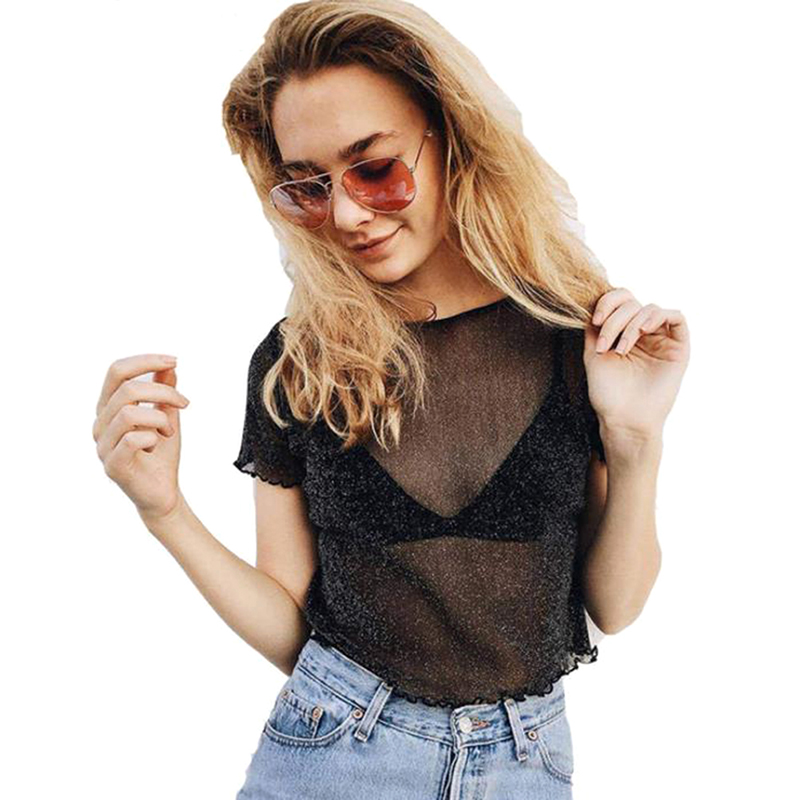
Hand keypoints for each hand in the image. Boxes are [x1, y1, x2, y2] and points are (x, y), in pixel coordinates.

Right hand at [93, 354, 190, 522]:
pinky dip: (153, 437)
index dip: (144, 361)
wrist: (163, 492)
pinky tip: (158, 444)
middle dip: (163, 391)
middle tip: (185, 403)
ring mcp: (103, 445)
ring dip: (160, 418)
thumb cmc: (161, 453)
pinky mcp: (113, 465)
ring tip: (168, 431)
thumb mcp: (167, 415)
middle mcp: (100, 424)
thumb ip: (164, 391)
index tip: (174, 361)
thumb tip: (169, 365)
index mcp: (109, 407)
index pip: (116, 372)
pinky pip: (132, 439)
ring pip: (129, 413)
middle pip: (126, 390)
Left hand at [584, 287, 689, 439]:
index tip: (595, 320)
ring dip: (630, 324)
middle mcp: (642, 333)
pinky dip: (657, 316)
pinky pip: (676, 317)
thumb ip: (594, 327)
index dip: (607, 302)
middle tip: (605, 343)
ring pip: (649, 309)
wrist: (624, 419)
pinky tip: (642, 330)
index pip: (619, 301)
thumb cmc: (608, 392)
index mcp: (622, 332)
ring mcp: (661, 339)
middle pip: (632, 303)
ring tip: (621, 349)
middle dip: (615, 319)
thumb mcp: (593, 353)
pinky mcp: (679, 347)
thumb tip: (592, 300)